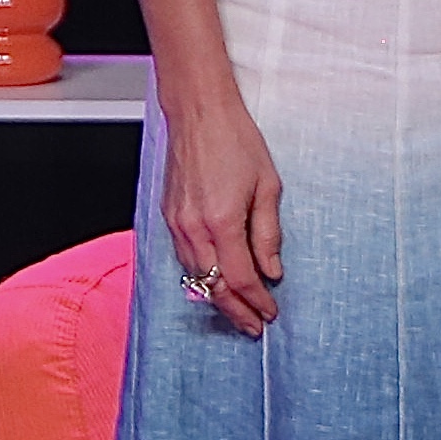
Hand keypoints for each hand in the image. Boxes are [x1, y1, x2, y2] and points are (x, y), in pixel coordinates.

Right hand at [162, 94, 284, 337]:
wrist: (199, 113)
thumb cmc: (235, 141)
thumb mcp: (268, 186)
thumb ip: (268, 233)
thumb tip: (272, 269)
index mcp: (222, 221)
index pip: (239, 278)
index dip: (256, 300)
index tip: (270, 312)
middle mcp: (194, 228)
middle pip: (213, 286)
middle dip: (236, 311)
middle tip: (255, 326)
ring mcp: (176, 224)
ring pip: (196, 277)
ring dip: (217, 298)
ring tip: (239, 311)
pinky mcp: (168, 216)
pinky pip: (184, 259)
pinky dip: (201, 277)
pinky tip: (215, 283)